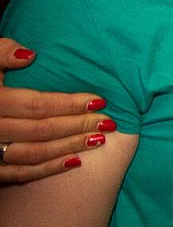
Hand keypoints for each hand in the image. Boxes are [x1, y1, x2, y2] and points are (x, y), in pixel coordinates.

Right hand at [0, 39, 110, 184]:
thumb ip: (1, 53)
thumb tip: (29, 54)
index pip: (36, 105)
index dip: (69, 104)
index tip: (99, 100)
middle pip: (40, 130)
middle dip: (77, 126)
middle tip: (108, 122)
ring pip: (33, 153)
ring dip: (69, 147)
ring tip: (98, 140)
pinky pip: (18, 173)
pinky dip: (47, 170)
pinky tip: (74, 163)